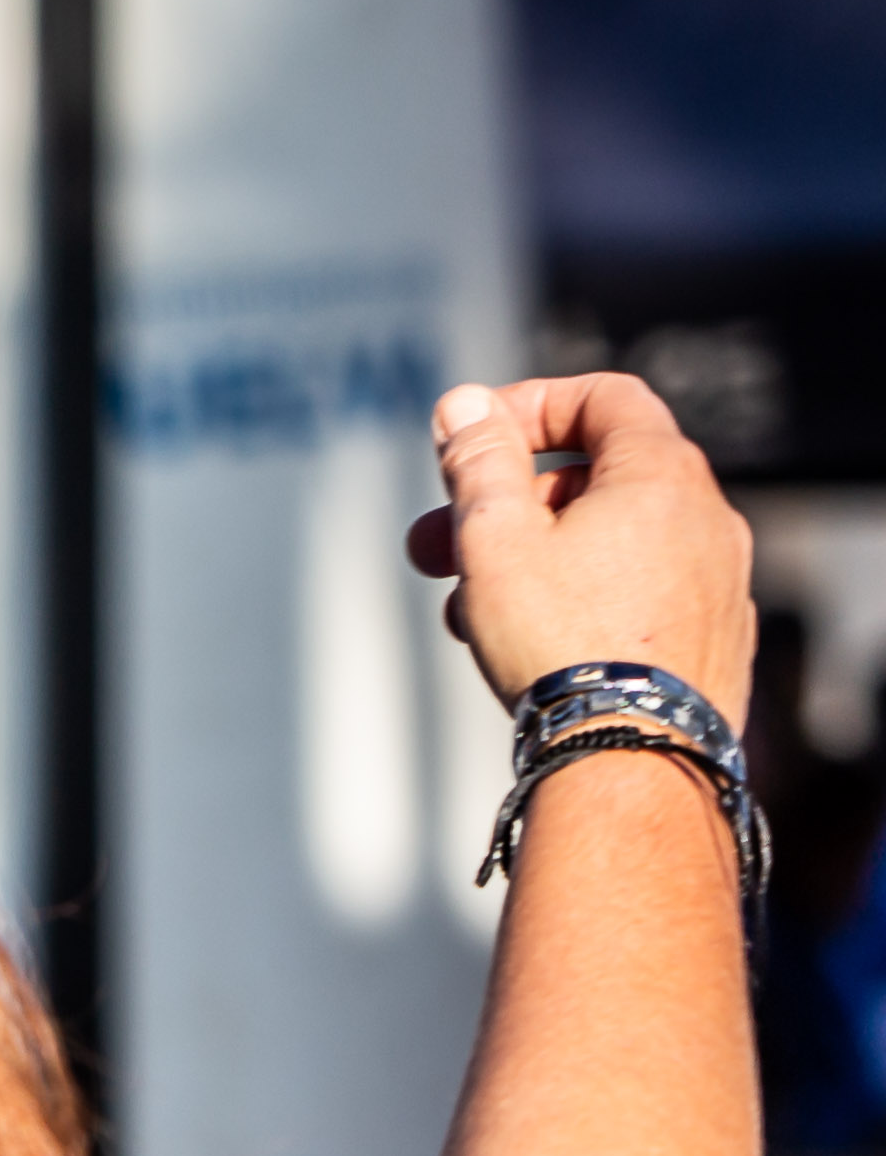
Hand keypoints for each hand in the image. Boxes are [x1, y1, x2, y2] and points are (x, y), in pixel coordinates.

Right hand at [407, 375, 758, 715]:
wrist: (635, 759)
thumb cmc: (563, 645)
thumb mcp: (495, 539)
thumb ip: (479, 462)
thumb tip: (465, 404)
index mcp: (662, 475)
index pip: (603, 396)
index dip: (528, 405)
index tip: (470, 442)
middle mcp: (707, 516)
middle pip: (598, 475)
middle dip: (508, 500)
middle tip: (436, 541)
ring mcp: (719, 579)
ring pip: (614, 539)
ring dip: (535, 555)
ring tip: (467, 607)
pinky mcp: (713, 637)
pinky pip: (640, 591)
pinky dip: (582, 596)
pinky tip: (530, 646)